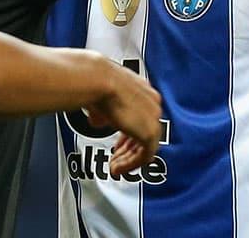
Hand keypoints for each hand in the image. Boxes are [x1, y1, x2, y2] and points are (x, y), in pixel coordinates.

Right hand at [84, 59, 162, 176]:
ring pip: (146, 146)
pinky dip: (131, 164)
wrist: (97, 81)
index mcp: (142, 90)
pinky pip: (144, 156)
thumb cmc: (96, 81)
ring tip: (115, 166)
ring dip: (129, 159)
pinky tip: (119, 168)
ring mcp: (153, 117)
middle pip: (145, 132)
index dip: (129, 133)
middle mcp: (151, 102)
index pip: (141, 117)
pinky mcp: (149, 132)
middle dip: (128, 149)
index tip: (119, 143)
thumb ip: (104, 112)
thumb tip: (98, 121)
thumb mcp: (101, 97)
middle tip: (117, 158)